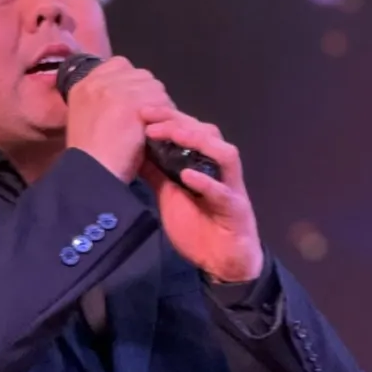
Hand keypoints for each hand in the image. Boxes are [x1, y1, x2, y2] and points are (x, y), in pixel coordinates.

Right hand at [66, 55, 175, 182]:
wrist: (91, 173)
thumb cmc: (91, 157)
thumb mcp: (86, 119)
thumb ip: (102, 101)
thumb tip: (129, 96)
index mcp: (84, 85)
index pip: (118, 64)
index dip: (131, 81)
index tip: (134, 100)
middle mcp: (99, 82)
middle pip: (139, 74)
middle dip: (147, 93)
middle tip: (148, 116)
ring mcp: (116, 90)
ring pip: (153, 86)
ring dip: (158, 104)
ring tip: (154, 125)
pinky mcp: (134, 103)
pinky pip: (161, 101)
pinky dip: (165, 115)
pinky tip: (160, 131)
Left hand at [143, 114, 261, 281]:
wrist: (221, 259)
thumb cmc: (197, 225)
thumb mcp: (169, 194)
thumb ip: (157, 172)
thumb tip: (135, 151)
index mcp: (203, 162)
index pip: (189, 129)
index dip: (168, 117)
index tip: (142, 112)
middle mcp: (220, 168)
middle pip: (207, 133)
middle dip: (179, 122)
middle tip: (151, 120)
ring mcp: (230, 187)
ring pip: (225, 154)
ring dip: (199, 141)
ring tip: (173, 135)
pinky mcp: (236, 208)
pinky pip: (224, 192)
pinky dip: (206, 182)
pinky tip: (187, 175)